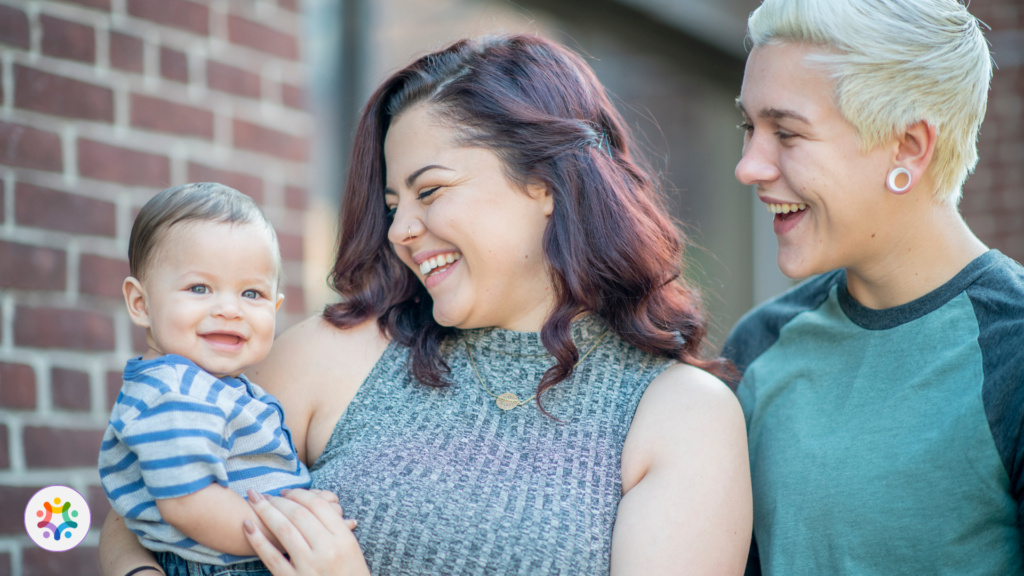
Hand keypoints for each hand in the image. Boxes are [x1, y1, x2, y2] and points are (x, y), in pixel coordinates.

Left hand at [244, 488, 368, 575]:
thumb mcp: (352, 552)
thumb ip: (339, 529)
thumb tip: (320, 506)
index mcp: (344, 539)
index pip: (318, 505)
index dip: (300, 494)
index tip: (288, 492)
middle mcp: (328, 549)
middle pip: (299, 513)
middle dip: (279, 500)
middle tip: (267, 495)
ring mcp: (309, 566)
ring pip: (284, 529)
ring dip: (266, 511)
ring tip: (254, 501)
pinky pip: (271, 557)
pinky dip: (257, 540)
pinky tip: (247, 526)